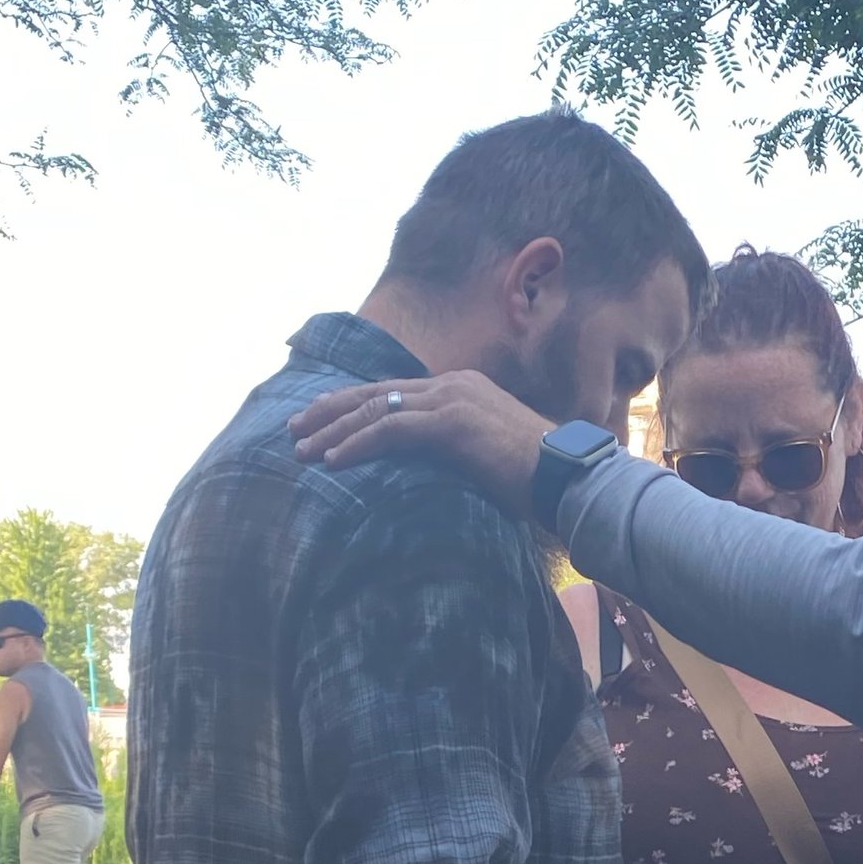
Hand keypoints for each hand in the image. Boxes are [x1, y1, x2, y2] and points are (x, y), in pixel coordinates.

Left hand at [290, 371, 556, 515]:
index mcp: (460, 389)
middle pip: (375, 392)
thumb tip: (432, 472)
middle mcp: (451, 385)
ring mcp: (451, 399)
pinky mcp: (451, 422)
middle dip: (330, 410)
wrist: (567, 476)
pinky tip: (333, 461)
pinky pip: (391, 430)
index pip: (393, 391)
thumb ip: (456, 452)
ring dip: (334, 431)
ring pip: (376, 409)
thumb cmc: (536, 478)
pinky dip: (358, 445)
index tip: (320, 421)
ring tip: (303, 451)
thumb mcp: (487, 457)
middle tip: (295, 428)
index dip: (352, 405)